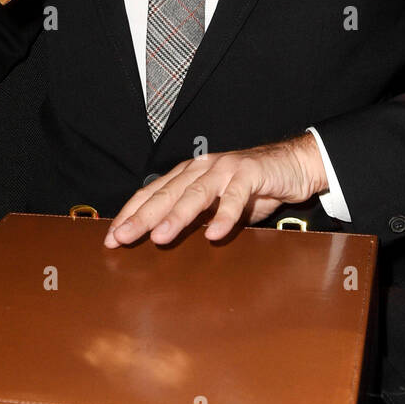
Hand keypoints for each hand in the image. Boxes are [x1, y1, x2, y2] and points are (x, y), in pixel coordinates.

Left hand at [103, 132, 327, 247]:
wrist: (292, 165)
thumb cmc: (252, 187)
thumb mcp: (217, 205)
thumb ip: (195, 217)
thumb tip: (164, 238)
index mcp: (189, 174)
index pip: (153, 193)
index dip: (131, 213)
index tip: (112, 236)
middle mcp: (202, 167)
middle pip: (167, 194)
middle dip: (141, 217)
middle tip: (123, 237)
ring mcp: (225, 169)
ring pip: (195, 194)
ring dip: (176, 216)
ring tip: (159, 237)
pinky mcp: (250, 173)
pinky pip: (235, 197)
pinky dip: (224, 215)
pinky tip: (214, 233)